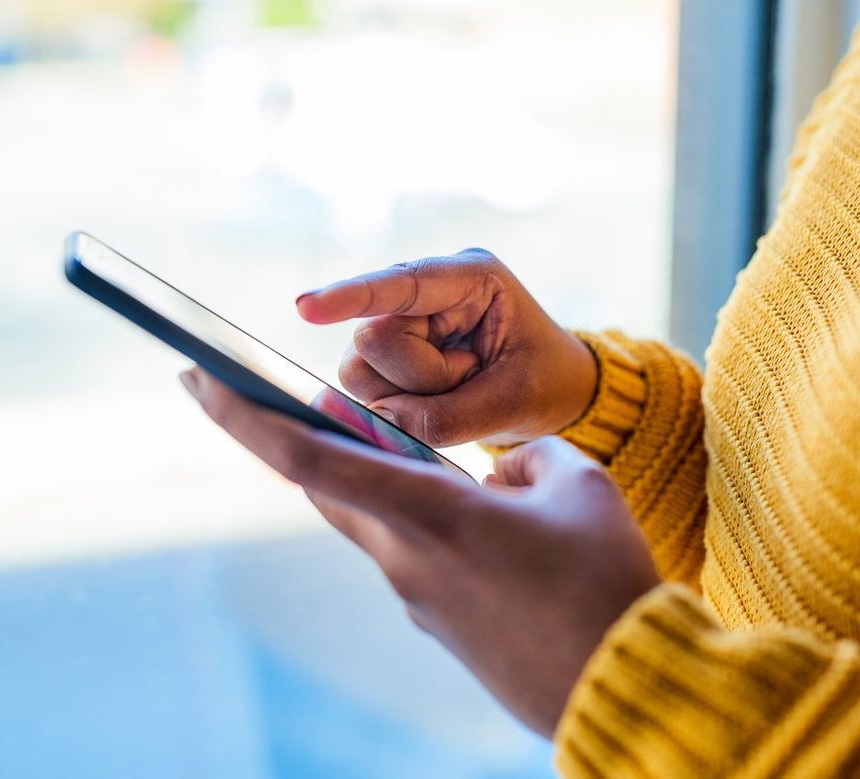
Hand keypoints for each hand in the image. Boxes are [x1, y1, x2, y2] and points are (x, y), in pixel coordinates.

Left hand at [181, 367, 658, 735]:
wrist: (621, 686)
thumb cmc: (603, 583)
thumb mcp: (578, 487)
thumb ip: (525, 459)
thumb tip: (500, 474)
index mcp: (427, 515)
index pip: (307, 458)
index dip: (242, 415)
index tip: (194, 378)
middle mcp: (403, 561)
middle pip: (327, 487)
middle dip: (299, 440)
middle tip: (294, 399)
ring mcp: (416, 600)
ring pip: (374, 521)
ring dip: (384, 483)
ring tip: (444, 468)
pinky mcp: (439, 626)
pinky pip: (414, 557)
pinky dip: (426, 525)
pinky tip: (492, 530)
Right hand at [295, 248, 596, 446]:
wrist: (554, 390)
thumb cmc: (544, 382)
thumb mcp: (513, 401)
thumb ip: (446, 417)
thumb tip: (376, 420)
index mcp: (472, 278)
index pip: (403, 283)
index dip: (352, 296)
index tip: (305, 308)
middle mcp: (426, 291)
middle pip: (373, 341)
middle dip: (417, 379)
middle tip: (470, 379)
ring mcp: (401, 321)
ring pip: (361, 371)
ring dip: (410, 397)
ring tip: (459, 388)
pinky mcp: (386, 354)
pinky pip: (366, 391)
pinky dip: (403, 408)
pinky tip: (441, 397)